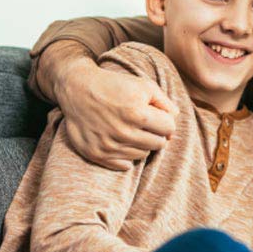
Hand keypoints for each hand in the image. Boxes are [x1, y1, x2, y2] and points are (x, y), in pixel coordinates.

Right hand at [60, 59, 177, 170]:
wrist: (77, 89)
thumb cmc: (113, 85)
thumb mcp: (143, 85)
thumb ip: (164, 101)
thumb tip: (175, 118)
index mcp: (138, 114)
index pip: (169, 128)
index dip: (165, 121)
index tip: (156, 115)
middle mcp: (123, 133)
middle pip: (158, 144)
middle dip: (155, 133)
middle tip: (143, 123)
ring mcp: (109, 146)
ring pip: (142, 155)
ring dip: (141, 144)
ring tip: (130, 129)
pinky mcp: (97, 154)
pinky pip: (125, 166)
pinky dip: (126, 155)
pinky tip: (119, 140)